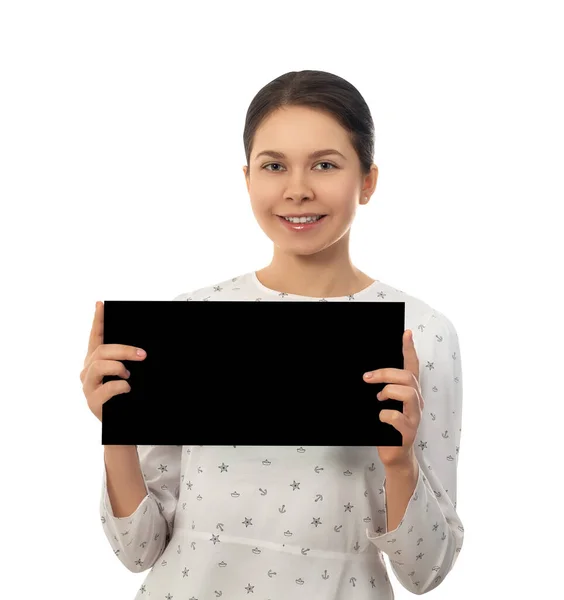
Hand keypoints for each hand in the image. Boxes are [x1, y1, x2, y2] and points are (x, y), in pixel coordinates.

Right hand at [80, 301, 146, 422]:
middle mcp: (88, 371)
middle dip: (123, 349)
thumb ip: (126, 360)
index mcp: (96, 360)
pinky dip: (121, 386)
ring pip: (100, 365)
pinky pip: (107, 387)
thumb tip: (141, 349)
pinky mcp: (93, 401)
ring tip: (128, 376)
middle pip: (101, 350)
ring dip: (119, 366)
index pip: (95, 337)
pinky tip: (127, 388)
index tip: (100, 304)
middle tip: (142, 354)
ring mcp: (88, 386)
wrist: (124, 423)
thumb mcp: (125, 374)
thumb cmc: (126, 396)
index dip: (97, 320)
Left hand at [363, 329, 422, 468]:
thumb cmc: (389, 425)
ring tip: (378, 398)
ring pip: (408, 393)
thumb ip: (384, 387)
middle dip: (385, 373)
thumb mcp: (386, 402)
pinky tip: (380, 418)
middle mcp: (417, 401)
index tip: (406, 333)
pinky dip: (385, 415)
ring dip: (388, 391)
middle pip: (407, 377)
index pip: (413, 366)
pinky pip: (397, 417)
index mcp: (411, 391)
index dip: (410, 349)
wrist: (395, 454)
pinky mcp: (408, 432)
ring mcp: (415, 416)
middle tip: (367, 378)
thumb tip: (367, 374)